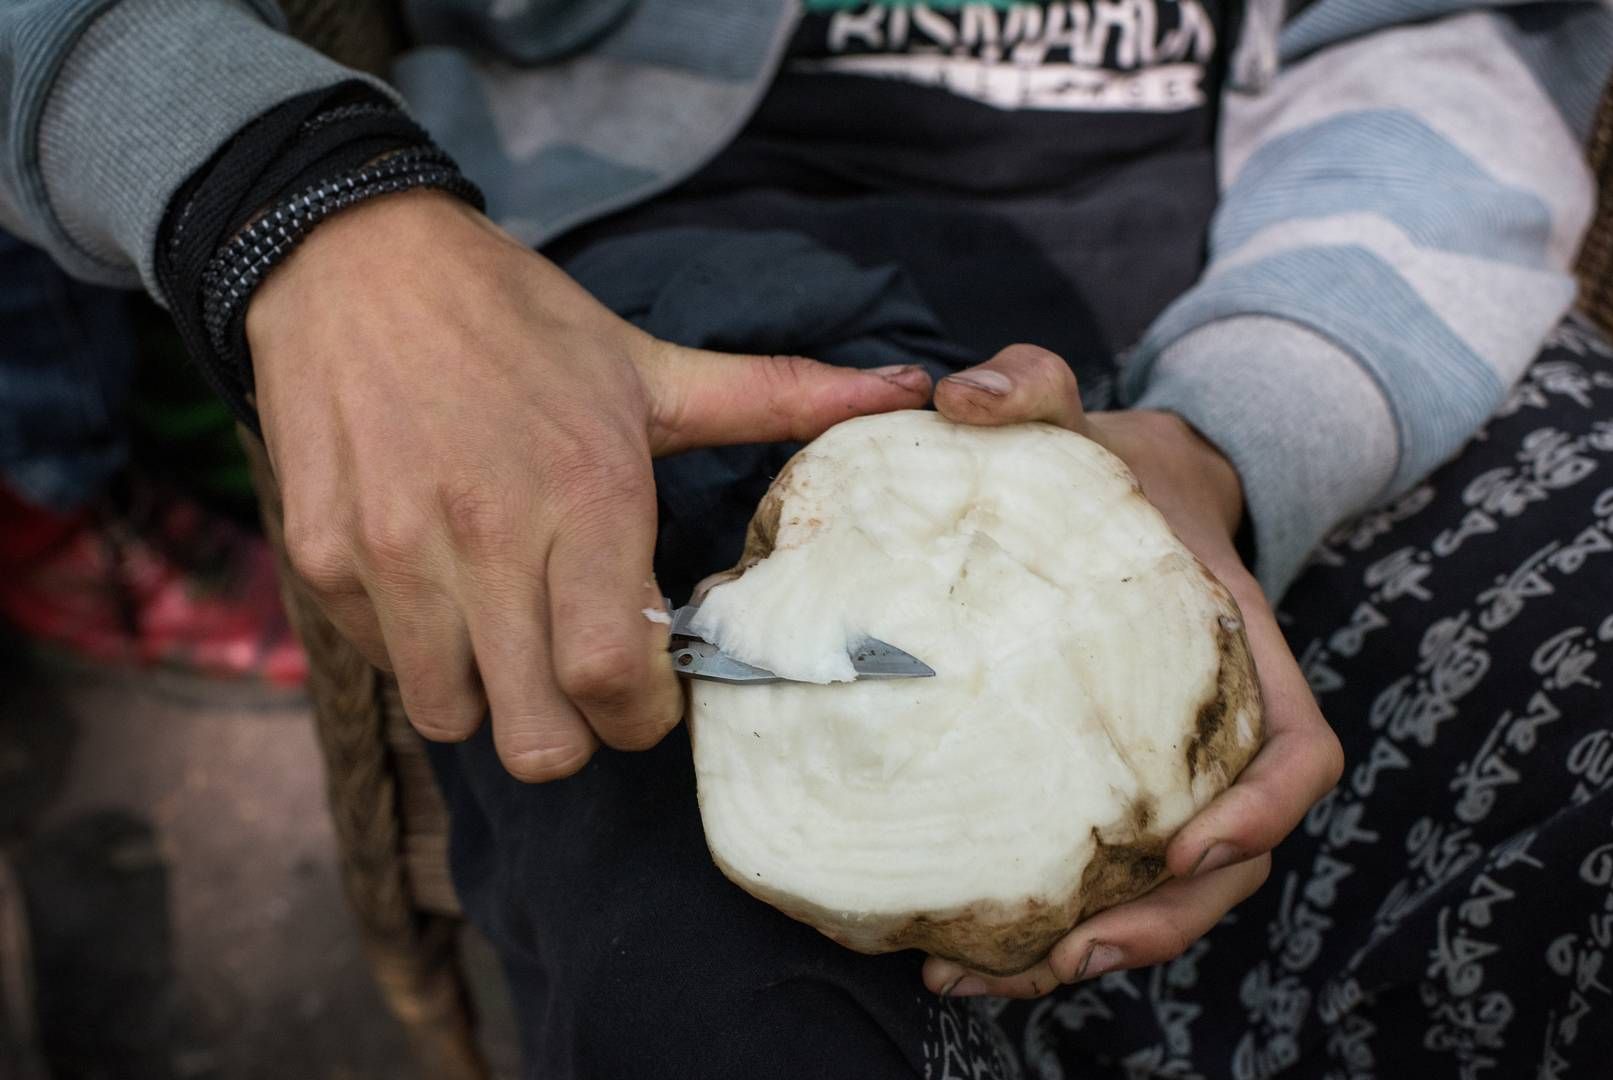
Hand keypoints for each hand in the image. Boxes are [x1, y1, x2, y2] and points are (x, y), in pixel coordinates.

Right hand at [246, 190, 930, 780]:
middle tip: (582, 686)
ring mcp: (389, 553)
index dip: (641, 718)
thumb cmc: (516, 318)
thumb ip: (776, 397)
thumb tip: (906, 389)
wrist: (351, 257)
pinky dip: (417, 649)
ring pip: (451, 716)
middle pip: (537, 739)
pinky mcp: (318, 558)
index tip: (648, 694)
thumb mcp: (648, 364)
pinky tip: (437, 585)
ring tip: (507, 630)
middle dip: (573, 735)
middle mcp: (483, 538)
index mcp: (584, 496)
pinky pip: (381, 662)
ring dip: (490, 695)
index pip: (613, 683)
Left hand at [921, 344, 1343, 997]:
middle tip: (1065, 953)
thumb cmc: (1103, 462)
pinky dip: (1048, 921)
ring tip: (986, 976)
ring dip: (1095, 948)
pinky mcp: (1103, 784)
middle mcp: (1211, 723)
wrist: (1108, 491)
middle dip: (1164, 923)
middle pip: (1231, 859)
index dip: (1265, 810)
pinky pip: (1100, 872)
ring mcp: (1162, 763)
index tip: (1192, 848)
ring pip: (1167, 891)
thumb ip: (1029, 381)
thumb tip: (959, 396)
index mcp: (1234, 649)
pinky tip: (962, 947)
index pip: (1299, 750)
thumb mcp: (1069, 409)